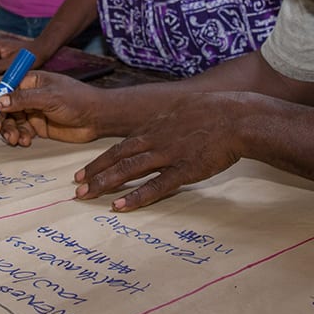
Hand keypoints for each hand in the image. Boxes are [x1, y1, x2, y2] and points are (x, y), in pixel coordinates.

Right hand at [0, 71, 103, 146]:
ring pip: (11, 121)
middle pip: (3, 106)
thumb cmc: (77, 100)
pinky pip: (21, 131)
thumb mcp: (49, 97)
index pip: (3, 86)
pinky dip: (19, 137)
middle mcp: (28, 94)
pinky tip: (25, 141)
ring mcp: (33, 110)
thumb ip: (24, 99)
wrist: (97, 118)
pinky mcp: (38, 125)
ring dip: (8, 130)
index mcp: (30, 80)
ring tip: (14, 139)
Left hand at [73, 100, 241, 212]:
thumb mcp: (184, 108)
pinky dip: (135, 196)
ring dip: (105, 183)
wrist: (237, 117)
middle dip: (94, 173)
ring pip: (129, 170)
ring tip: (86, 196)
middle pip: (117, 158)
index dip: (100, 160)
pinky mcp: (184, 170)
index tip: (84, 172)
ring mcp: (168, 155)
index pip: (121, 146)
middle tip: (76, 187)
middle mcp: (156, 139)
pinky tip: (119, 205)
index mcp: (155, 126)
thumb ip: (168, 119)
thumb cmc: (216, 111)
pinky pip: (155, 186)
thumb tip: (159, 123)